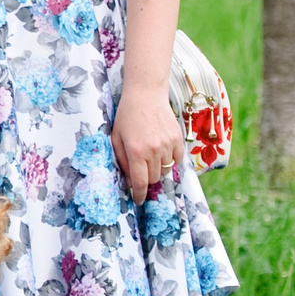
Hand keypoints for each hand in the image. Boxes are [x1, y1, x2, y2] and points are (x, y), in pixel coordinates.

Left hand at [111, 85, 184, 202]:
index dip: (139, 194)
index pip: (141, 182)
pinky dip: (170, 160)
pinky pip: (177, 160)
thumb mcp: (116, 138)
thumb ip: (122, 161)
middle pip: (154, 178)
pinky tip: (161, 150)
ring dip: (158, 169)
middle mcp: (154, 150)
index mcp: (136, 151)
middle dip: (147, 178)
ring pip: (166, 170)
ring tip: (150, 155)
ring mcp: (168, 145)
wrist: (146, 95)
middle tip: (141, 168)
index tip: (139, 200)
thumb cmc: (127, 117)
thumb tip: (130, 181)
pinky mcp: (178, 139)